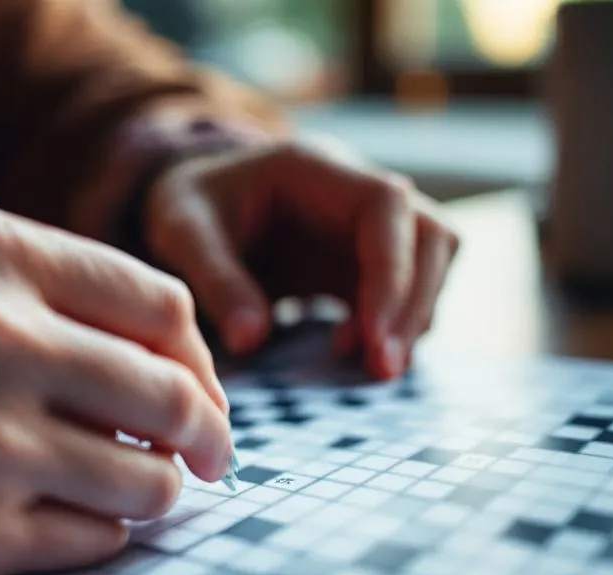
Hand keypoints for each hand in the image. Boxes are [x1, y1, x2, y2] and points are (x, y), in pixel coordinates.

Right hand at [0, 210, 231, 574]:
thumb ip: (55, 296)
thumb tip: (175, 371)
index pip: (163, 306)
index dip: (198, 355)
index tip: (196, 388)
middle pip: (176, 397)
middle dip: (207, 435)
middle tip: (207, 456)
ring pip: (147, 483)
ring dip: (152, 490)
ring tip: (126, 487)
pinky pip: (92, 542)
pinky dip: (92, 533)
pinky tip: (53, 516)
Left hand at [144, 142, 459, 379]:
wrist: (195, 208)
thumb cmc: (189, 208)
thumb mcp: (181, 233)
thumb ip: (215, 279)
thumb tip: (253, 340)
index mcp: (317, 169)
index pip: (387, 207)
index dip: (392, 270)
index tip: (373, 335)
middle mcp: (356, 194)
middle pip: (431, 236)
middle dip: (415, 304)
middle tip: (383, 366)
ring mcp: (366, 230)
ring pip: (431, 266)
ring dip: (413, 318)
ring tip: (369, 365)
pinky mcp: (364, 264)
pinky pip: (406, 293)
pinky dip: (394, 326)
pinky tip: (353, 354)